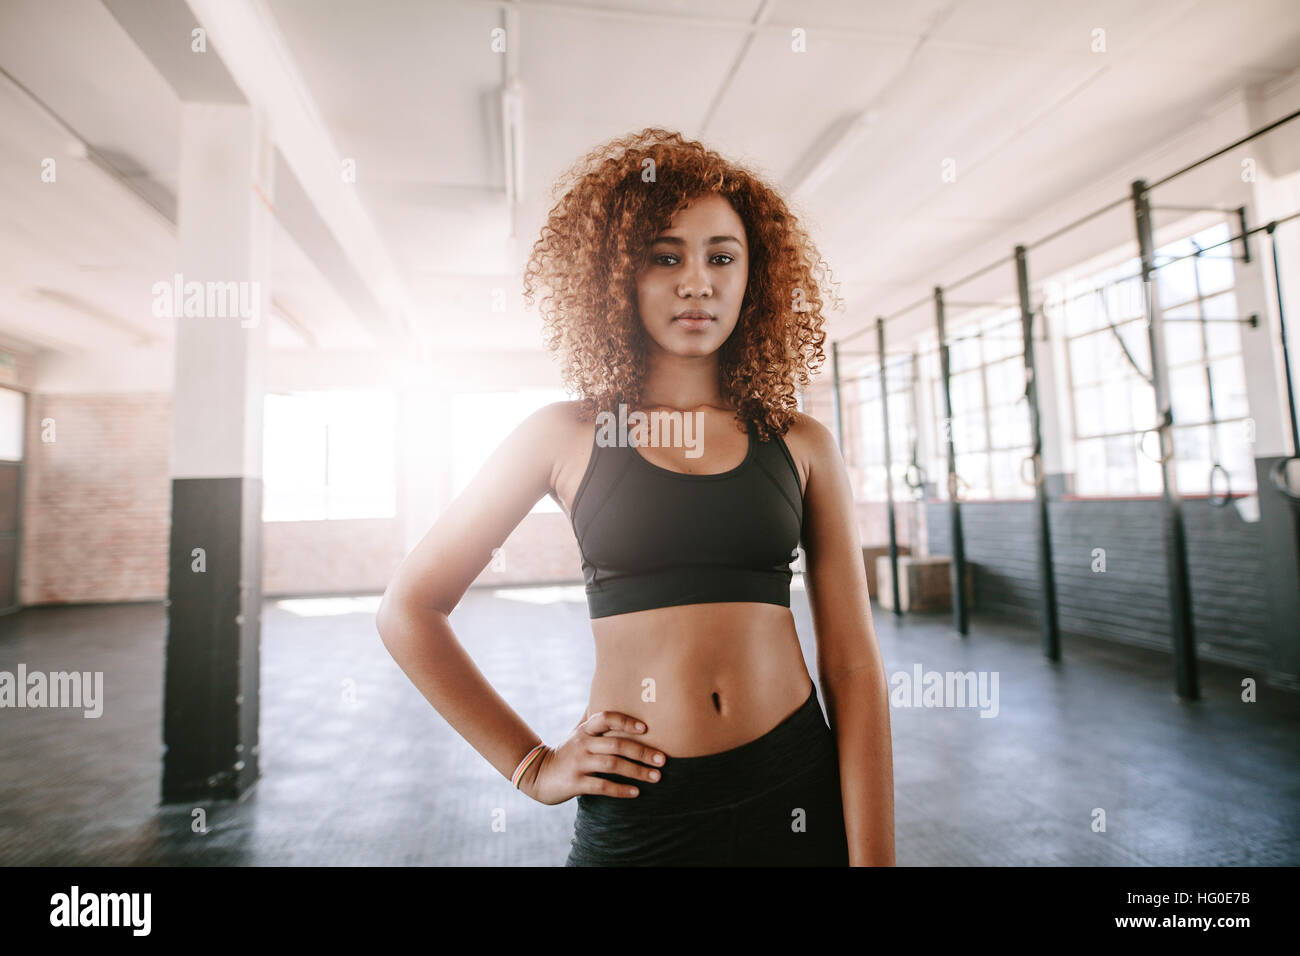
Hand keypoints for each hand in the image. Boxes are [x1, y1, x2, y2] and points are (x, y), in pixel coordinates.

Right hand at [517, 711, 665, 805]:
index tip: (646, 728)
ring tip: (656, 777)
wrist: (536, 774)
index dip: (626, 721)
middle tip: (663, 759)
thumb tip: (607, 693)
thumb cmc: (566, 752)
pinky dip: (621, 790)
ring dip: (637, 771)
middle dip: (642, 752)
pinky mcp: (575, 783)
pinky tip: (635, 793)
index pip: (606, 718)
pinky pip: (602, 786)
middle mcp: (582, 744)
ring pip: (612, 765)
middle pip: (616, 744)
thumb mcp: (577, 733)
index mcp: (585, 731)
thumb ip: (592, 719)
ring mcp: (578, 763)